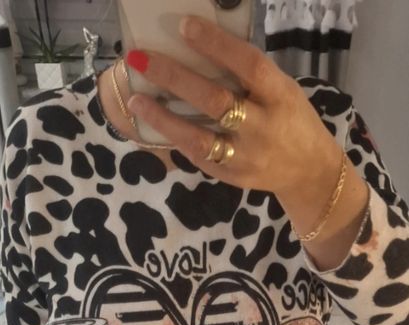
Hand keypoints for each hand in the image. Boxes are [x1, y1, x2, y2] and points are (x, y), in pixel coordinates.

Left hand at [126, 14, 341, 194]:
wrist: (309, 171)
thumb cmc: (291, 119)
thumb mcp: (283, 91)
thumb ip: (249, 76)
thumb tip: (201, 49)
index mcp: (280, 96)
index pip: (248, 64)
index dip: (216, 44)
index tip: (184, 26)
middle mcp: (263, 127)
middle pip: (214, 100)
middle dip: (174, 77)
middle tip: (140, 59)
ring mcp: (246, 156)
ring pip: (199, 137)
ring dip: (163, 117)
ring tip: (136, 99)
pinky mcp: (233, 176)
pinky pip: (199, 156)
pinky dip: (176, 139)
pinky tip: (156, 124)